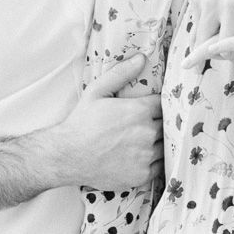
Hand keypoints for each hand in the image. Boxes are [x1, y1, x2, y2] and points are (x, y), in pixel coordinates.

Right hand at [49, 54, 162, 188]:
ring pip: (164, 145)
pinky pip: (159, 165)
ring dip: (157, 142)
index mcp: (139, 110)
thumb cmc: (82, 122)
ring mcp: (146, 156)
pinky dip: (153, 161)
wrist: (67, 156)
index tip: (150, 108)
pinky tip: (139, 156)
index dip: (157, 106)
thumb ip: (121, 73)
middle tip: (142, 125)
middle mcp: (147, 133)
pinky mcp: (142, 175)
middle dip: (157, 123)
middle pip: (166, 125)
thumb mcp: (97, 91)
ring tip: (141, 140)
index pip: (163, 104)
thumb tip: (142, 58)